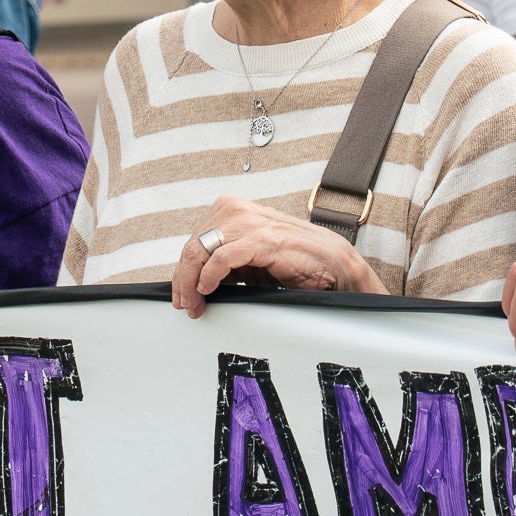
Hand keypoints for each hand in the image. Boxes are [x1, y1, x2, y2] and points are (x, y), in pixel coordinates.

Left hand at [173, 194, 385, 319]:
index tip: (182, 295)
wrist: (333, 264)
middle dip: (184, 279)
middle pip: (193, 245)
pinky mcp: (265, 239)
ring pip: (202, 249)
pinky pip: (223, 257)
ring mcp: (251, 223)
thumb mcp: (250, 260)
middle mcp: (238, 211)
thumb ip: (223, 263)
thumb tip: (192, 283)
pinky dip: (210, 275)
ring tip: (195, 303)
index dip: (183, 270)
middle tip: (185, 305)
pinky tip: (207, 289)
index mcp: (233, 210)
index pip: (195, 239)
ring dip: (192, 282)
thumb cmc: (293, 262)